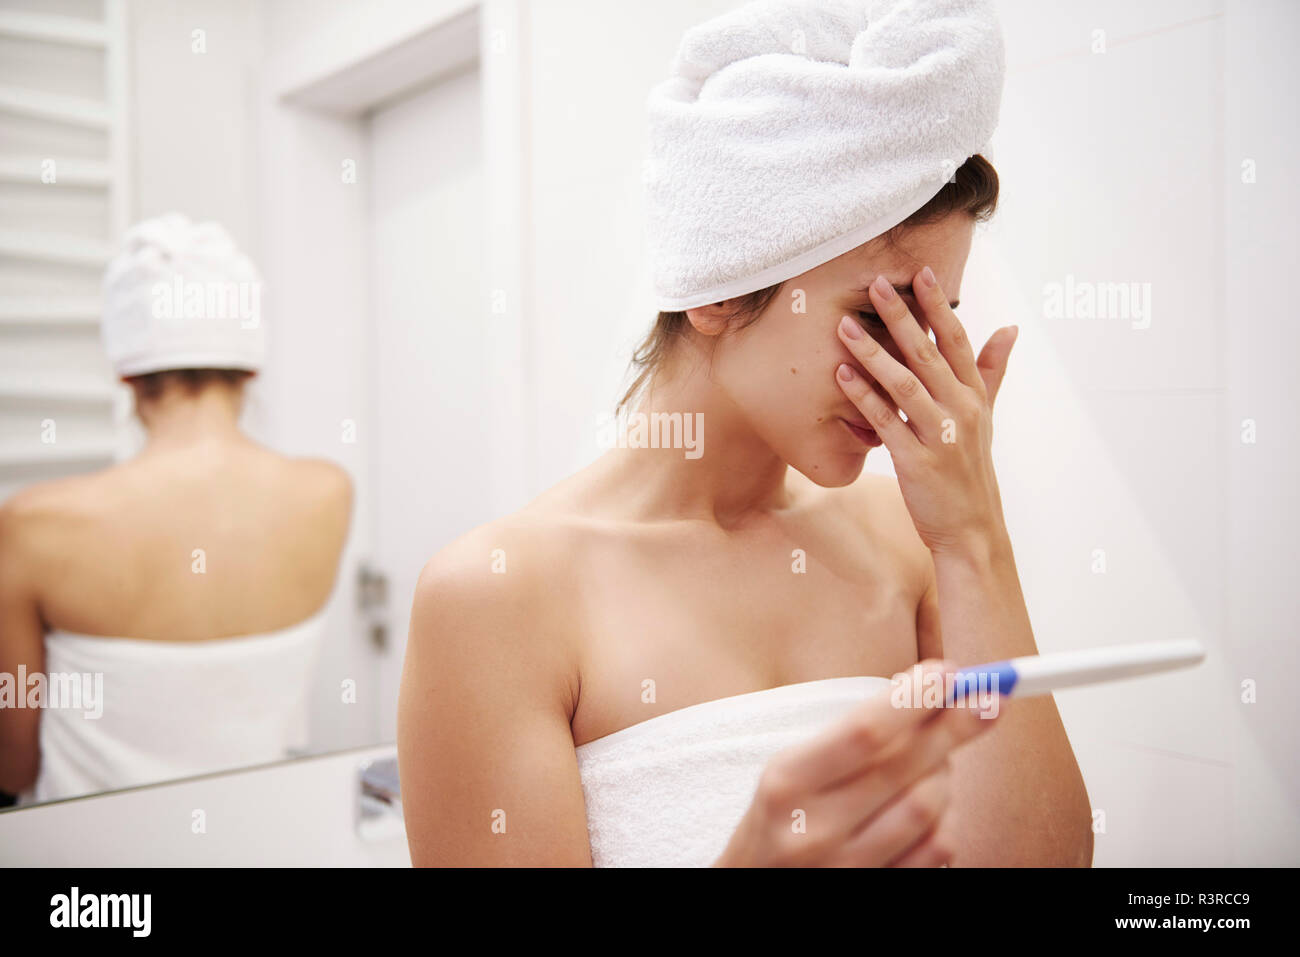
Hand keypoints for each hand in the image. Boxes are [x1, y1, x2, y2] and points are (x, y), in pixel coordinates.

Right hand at [714, 660, 998, 866]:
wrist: (749, 886)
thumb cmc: (779, 815)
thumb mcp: (790, 767)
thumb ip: (850, 733)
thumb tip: (925, 690)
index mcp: (787, 781)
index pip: (864, 731)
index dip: (914, 699)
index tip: (948, 673)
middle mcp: (814, 828)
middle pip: (905, 769)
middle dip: (954, 726)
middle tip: (990, 697)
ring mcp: (845, 868)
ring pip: (927, 809)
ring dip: (947, 773)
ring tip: (943, 757)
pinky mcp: (872, 891)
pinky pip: (936, 852)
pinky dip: (947, 819)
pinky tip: (937, 800)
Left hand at [834, 266, 1016, 555]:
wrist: (971, 529)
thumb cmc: (971, 470)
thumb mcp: (986, 417)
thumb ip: (992, 370)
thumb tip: (1009, 327)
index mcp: (975, 396)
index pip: (956, 341)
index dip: (938, 306)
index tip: (920, 272)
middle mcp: (960, 410)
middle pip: (928, 354)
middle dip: (901, 317)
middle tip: (875, 283)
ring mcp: (940, 435)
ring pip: (904, 384)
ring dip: (873, 353)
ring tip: (844, 326)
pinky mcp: (916, 461)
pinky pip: (886, 422)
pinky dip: (864, 397)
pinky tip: (842, 375)